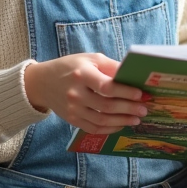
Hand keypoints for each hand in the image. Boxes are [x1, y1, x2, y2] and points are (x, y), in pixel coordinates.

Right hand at [23, 53, 148, 134]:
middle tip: (144, 109)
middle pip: (106, 106)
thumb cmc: (71, 67)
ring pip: (101, 120)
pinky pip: (93, 128)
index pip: (106, 87)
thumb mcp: (89, 59)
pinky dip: (110, 128)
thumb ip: (110, 66)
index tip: (141, 94)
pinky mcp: (72, 120)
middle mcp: (76, 93)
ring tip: (137, 118)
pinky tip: (121, 124)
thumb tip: (132, 75)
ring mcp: (73, 109)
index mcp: (82, 74)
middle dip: (129, 108)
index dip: (125, 92)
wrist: (42, 82)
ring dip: (122, 121)